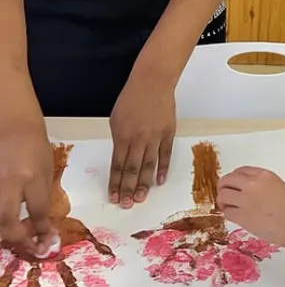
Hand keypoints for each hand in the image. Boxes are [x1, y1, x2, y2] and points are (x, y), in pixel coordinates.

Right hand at [0, 110, 56, 257]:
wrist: (12, 124)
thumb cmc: (34, 146)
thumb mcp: (46, 169)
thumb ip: (42, 197)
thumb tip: (42, 226)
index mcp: (32, 177)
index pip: (37, 212)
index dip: (41, 232)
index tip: (45, 243)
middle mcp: (9, 182)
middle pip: (7, 220)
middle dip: (16, 240)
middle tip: (26, 248)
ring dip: (3, 233)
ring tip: (13, 239)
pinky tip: (5, 225)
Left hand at [108, 73, 175, 208]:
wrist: (153, 82)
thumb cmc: (131, 98)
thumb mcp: (116, 119)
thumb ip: (119, 140)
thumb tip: (121, 157)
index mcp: (122, 136)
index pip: (118, 165)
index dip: (115, 183)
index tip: (113, 197)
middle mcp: (138, 139)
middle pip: (133, 169)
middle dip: (128, 189)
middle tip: (126, 204)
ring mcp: (155, 137)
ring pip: (149, 165)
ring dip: (144, 184)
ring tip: (141, 199)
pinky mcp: (168, 133)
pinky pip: (165, 154)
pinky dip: (162, 169)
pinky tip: (159, 181)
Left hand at [217, 167, 284, 247]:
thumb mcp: (278, 187)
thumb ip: (261, 185)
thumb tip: (247, 192)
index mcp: (263, 175)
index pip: (240, 171)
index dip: (234, 179)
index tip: (234, 186)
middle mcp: (252, 184)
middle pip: (227, 180)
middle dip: (223, 188)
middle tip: (225, 196)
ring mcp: (246, 199)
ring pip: (223, 195)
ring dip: (223, 201)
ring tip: (228, 207)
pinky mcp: (242, 216)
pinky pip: (227, 212)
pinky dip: (228, 214)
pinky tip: (234, 216)